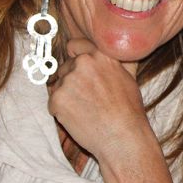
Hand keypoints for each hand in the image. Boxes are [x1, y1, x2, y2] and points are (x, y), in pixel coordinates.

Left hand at [47, 39, 157, 162]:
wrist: (122, 137)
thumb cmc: (129, 110)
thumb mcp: (129, 77)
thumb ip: (119, 60)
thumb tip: (122, 50)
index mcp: (100, 54)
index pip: (75, 45)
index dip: (75, 56)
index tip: (78, 68)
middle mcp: (82, 63)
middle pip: (65, 68)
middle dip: (72, 81)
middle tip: (87, 98)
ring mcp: (68, 80)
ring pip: (59, 86)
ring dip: (67, 97)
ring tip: (86, 110)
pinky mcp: (57, 99)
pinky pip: (53, 103)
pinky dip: (61, 112)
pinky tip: (79, 118)